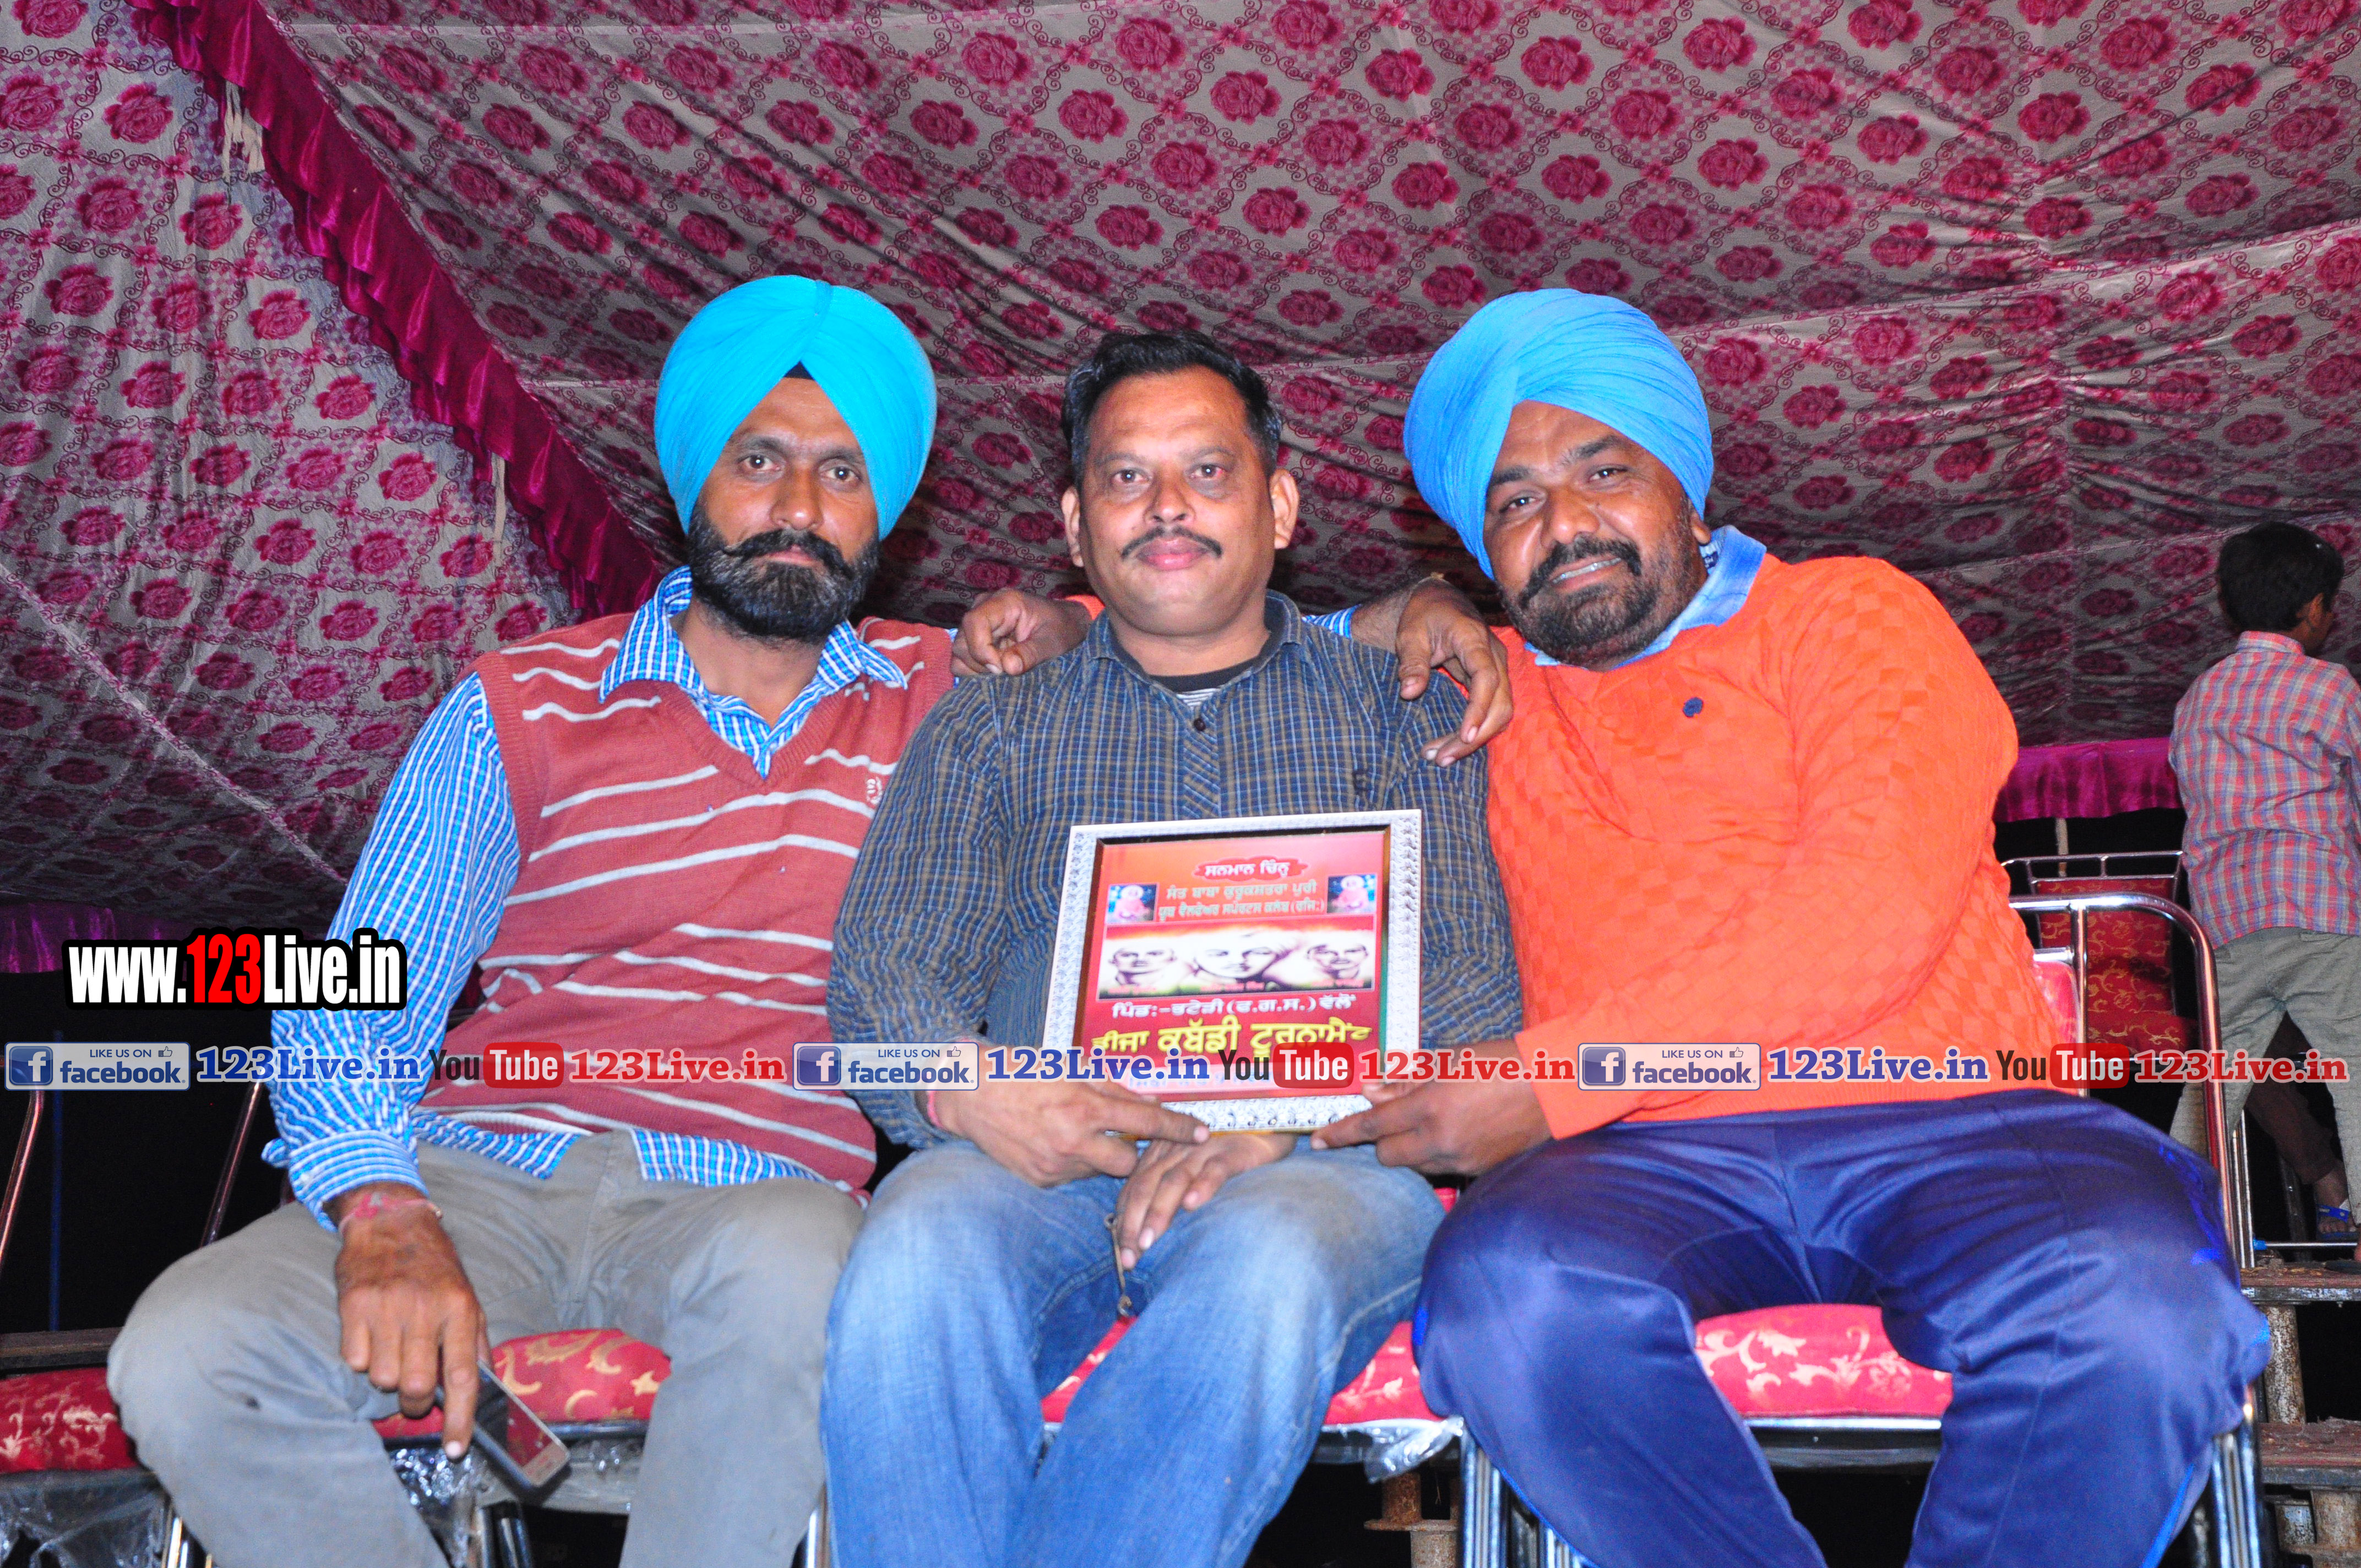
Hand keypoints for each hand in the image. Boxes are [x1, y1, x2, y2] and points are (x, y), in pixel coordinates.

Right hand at [330, 1184, 487, 1457]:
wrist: (392, 1222)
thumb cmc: (435, 1269)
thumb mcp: (467, 1299)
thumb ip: (474, 1345)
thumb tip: (481, 1392)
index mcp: (459, 1309)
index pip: (463, 1375)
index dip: (460, 1418)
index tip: (456, 1449)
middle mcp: (424, 1309)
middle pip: (416, 1386)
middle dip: (414, 1403)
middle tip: (415, 1392)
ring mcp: (386, 1307)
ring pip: (383, 1378)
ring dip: (388, 1376)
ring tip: (395, 1348)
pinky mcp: (353, 1305)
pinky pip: (354, 1360)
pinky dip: (363, 1358)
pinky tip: (373, 1334)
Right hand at [934, 1079, 1208, 1186]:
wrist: (970, 1095)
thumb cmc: (1023, 1073)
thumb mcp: (1071, 1069)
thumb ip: (1113, 1088)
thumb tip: (1150, 1102)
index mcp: (1084, 1106)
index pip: (1146, 1121)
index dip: (1177, 1128)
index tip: (1201, 1133)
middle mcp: (1073, 1140)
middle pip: (1129, 1162)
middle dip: (1133, 1152)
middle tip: (1124, 1135)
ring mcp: (1055, 1165)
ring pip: (1099, 1171)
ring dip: (1099, 1156)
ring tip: (1078, 1133)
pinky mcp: (1040, 1180)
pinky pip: (1072, 1177)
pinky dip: (1074, 1163)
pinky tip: (1056, 1143)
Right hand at [952, 591, 1091, 676]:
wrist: (1065, 625)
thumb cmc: (1062, 629)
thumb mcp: (1053, 642)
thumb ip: (1031, 654)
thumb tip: (1007, 667)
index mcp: (1005, 602)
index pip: (974, 622)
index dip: (981, 649)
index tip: (1000, 668)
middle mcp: (985, 608)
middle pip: (962, 640)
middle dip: (982, 663)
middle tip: (1008, 669)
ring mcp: (978, 623)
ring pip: (959, 652)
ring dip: (978, 668)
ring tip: (1006, 667)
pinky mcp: (976, 638)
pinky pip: (962, 659)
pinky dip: (976, 670)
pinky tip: (998, 668)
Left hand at [1114, 1132, 1293, 1265]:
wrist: (1264, 1132)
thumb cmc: (1221, 1161)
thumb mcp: (1188, 1174)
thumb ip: (1165, 1194)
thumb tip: (1141, 1235)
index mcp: (1160, 1154)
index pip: (1134, 1188)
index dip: (1124, 1220)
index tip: (1122, 1254)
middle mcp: (1175, 1150)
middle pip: (1146, 1185)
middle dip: (1133, 1223)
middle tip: (1130, 1257)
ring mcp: (1203, 1150)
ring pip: (1174, 1180)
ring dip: (1159, 1212)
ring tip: (1149, 1241)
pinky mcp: (1231, 1153)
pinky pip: (1214, 1170)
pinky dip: (1201, 1186)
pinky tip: (1192, 1205)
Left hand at [1310, 1042, 1550, 1173]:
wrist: (1556, 1086)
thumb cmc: (1501, 1062)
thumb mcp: (1450, 1061)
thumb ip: (1406, 1079)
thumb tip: (1369, 1090)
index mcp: (1430, 1107)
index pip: (1372, 1127)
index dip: (1341, 1134)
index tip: (1318, 1141)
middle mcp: (1442, 1141)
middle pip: (1388, 1155)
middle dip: (1381, 1141)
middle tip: (1389, 1120)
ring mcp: (1462, 1161)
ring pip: (1415, 1165)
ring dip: (1410, 1148)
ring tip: (1430, 1121)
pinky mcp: (1480, 1171)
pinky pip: (1443, 1169)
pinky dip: (1437, 1155)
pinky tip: (1453, 1133)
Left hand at [1394, 580, 1512, 764]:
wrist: (1438, 601)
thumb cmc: (1422, 615)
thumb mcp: (1409, 634)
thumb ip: (1411, 662)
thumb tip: (1408, 693)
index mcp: (1473, 639)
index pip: (1487, 678)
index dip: (1479, 709)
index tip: (1465, 736)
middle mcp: (1493, 655)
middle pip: (1501, 702)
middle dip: (1477, 735)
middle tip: (1441, 758)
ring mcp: (1496, 668)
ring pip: (1500, 711)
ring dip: (1476, 738)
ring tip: (1441, 758)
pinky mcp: (1490, 680)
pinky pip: (1491, 710)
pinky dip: (1474, 730)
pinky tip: (1449, 745)